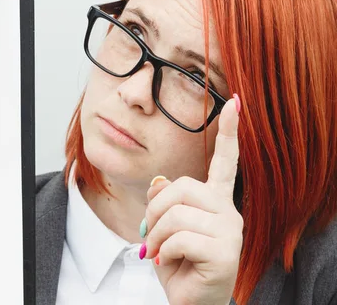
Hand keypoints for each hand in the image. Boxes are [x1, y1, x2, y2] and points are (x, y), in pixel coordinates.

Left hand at [141, 96, 242, 304]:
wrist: (189, 301)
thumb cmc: (178, 263)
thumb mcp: (163, 228)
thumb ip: (163, 200)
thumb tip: (160, 180)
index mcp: (215, 201)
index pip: (225, 162)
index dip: (231, 133)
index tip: (237, 103)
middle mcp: (228, 210)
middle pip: (180, 187)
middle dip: (155, 212)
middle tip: (151, 236)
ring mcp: (230, 229)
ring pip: (176, 213)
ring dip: (157, 236)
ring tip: (161, 253)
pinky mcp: (225, 250)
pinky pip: (180, 237)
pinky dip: (165, 251)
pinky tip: (170, 262)